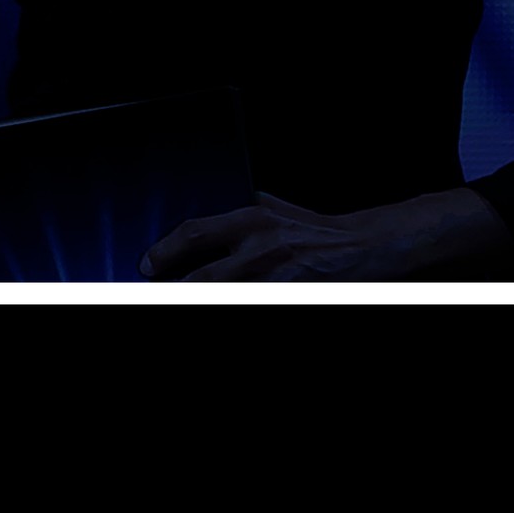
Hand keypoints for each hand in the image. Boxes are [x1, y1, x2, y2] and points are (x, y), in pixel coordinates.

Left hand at [139, 184, 513, 281]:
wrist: (368, 247)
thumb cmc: (317, 228)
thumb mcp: (277, 206)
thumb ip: (242, 210)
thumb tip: (204, 214)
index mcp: (251, 218)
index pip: (193, 234)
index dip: (163, 253)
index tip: (145, 267)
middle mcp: (260, 247)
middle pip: (201, 279)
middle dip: (174, 290)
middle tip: (154, 294)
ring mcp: (276, 277)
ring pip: (223, 296)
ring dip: (202, 299)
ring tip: (184, 301)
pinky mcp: (293, 294)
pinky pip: (252, 306)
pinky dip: (235, 306)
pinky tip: (229, 304)